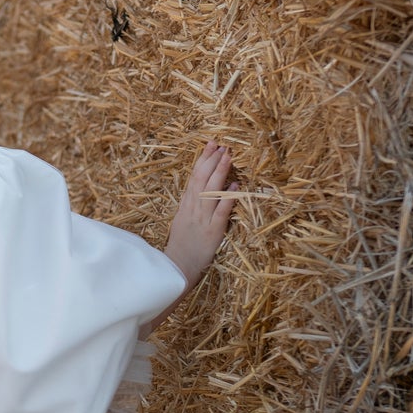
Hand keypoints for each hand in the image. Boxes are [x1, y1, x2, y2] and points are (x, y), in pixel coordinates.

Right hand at [167, 142, 238, 284]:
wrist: (176, 267)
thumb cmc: (181, 246)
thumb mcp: (181, 220)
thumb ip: (190, 203)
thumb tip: (197, 187)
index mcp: (185, 205)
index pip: (194, 177)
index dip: (202, 160)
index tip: (210, 145)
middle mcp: (193, 209)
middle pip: (201, 179)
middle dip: (212, 160)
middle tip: (221, 145)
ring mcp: (202, 219)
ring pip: (210, 191)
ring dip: (220, 173)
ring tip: (228, 157)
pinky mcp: (212, 232)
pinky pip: (220, 213)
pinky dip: (227, 199)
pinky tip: (235, 187)